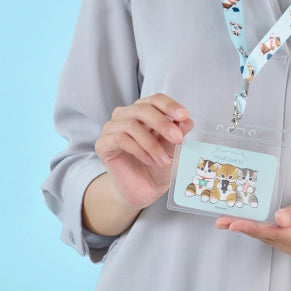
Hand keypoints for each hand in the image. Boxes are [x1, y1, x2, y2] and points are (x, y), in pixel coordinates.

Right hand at [94, 93, 193, 210]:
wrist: (143, 190)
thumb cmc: (157, 166)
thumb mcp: (173, 149)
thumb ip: (178, 133)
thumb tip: (187, 121)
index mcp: (144, 111)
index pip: (155, 99)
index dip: (170, 105)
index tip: (184, 116)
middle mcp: (126, 115)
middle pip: (142, 108)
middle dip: (162, 123)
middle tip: (177, 138)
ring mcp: (112, 128)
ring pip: (132, 125)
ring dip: (152, 144)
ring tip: (164, 160)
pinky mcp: (103, 143)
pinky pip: (120, 139)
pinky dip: (139, 150)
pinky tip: (150, 161)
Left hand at [215, 180, 290, 266]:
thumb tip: (278, 220)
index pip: (277, 234)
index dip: (254, 228)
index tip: (234, 224)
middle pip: (271, 239)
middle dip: (247, 229)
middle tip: (222, 221)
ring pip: (272, 240)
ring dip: (251, 230)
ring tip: (227, 221)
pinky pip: (277, 239)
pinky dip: (261, 230)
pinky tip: (245, 224)